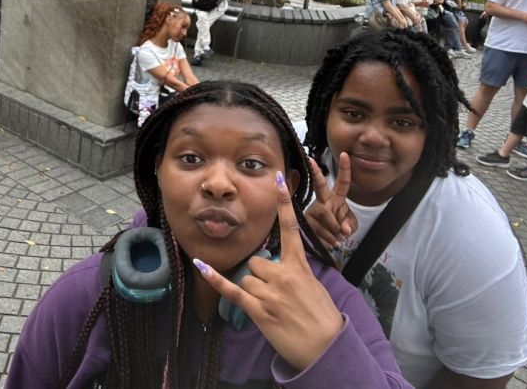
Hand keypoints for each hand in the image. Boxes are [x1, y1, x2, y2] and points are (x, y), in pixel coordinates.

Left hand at [193, 171, 343, 372]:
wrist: (326, 347)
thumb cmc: (322, 316)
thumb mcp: (314, 285)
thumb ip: (294, 269)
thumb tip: (278, 261)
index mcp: (299, 266)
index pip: (290, 227)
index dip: (284, 202)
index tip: (278, 178)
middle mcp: (283, 275)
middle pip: (256, 259)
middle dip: (260, 273)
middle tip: (275, 293)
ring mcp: (269, 293)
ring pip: (247, 276)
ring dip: (253, 289)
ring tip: (272, 306)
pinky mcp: (258, 309)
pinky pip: (231, 289)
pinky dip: (214, 278)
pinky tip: (200, 265)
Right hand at [306, 153, 357, 247]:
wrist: (324, 244)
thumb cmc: (338, 230)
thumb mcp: (350, 226)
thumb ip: (351, 225)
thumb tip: (344, 229)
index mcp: (335, 198)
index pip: (342, 183)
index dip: (345, 169)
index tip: (345, 154)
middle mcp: (323, 201)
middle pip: (321, 186)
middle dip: (316, 173)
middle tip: (311, 160)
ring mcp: (313, 211)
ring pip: (327, 218)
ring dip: (335, 232)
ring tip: (337, 239)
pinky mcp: (306, 222)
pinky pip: (321, 232)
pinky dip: (329, 241)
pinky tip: (329, 242)